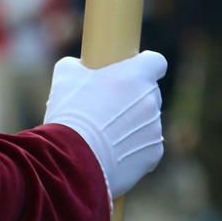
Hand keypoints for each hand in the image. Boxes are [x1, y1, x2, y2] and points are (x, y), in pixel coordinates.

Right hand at [44, 51, 166, 198]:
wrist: (74, 158)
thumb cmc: (71, 113)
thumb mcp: (65, 77)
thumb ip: (77, 66)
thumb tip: (78, 66)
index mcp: (137, 75)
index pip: (156, 62)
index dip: (144, 66)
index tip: (131, 72)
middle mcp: (152, 100)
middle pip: (149, 93)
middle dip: (133, 98)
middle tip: (107, 107)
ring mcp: (155, 128)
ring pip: (147, 122)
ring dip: (131, 125)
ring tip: (103, 136)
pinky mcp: (153, 154)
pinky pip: (146, 147)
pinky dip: (132, 150)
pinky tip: (110, 154)